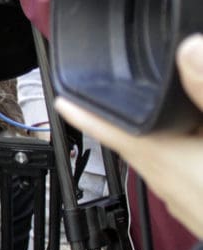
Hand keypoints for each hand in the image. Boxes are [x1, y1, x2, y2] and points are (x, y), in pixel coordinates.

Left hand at [56, 33, 202, 240]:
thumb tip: (188, 49)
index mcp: (164, 159)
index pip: (112, 129)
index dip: (87, 112)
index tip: (61, 100)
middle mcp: (167, 182)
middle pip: (136, 141)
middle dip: (127, 117)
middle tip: (115, 94)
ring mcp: (188, 200)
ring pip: (164, 159)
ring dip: (160, 135)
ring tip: (163, 111)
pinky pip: (188, 172)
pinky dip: (190, 152)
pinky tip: (202, 142)